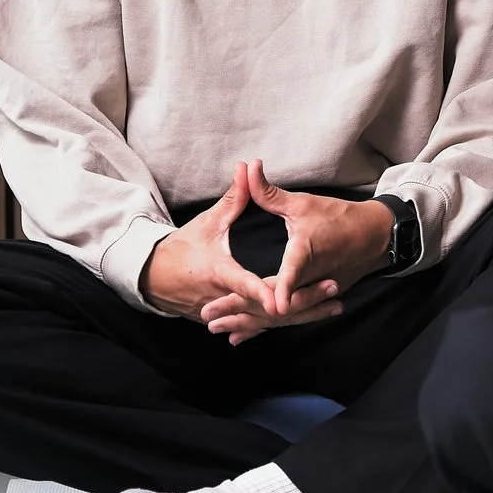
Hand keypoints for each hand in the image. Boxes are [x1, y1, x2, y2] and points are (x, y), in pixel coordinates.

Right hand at [142, 161, 342, 337]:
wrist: (156, 277)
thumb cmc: (183, 247)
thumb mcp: (208, 222)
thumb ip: (233, 198)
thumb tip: (247, 167)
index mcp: (218, 273)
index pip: (244, 284)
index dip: (263, 290)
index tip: (282, 297)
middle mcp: (225, 299)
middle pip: (266, 307)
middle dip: (301, 300)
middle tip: (334, 288)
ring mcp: (229, 313)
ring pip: (269, 320)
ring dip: (302, 314)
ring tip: (336, 305)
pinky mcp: (231, 320)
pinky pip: (262, 324)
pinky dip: (288, 322)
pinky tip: (314, 317)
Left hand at [199, 161, 395, 344]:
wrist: (374, 236)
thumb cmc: (339, 217)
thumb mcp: (303, 203)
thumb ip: (270, 192)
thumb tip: (248, 169)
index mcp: (307, 253)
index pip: (293, 272)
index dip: (283, 289)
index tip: (274, 306)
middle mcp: (311, 278)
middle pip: (276, 301)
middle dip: (243, 310)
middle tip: (210, 317)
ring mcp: (314, 292)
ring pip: (279, 314)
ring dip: (249, 322)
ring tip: (220, 331)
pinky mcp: (314, 299)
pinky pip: (286, 316)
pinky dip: (263, 324)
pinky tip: (241, 335)